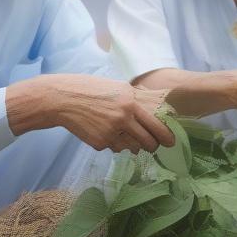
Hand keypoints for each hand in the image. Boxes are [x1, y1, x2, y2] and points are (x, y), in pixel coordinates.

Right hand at [7, 74, 175, 154]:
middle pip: (147, 141)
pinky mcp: (100, 144)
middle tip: (154, 146)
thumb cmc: (94, 90)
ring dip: (134, 146)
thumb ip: (135, 101)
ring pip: (131, 148)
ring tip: (130, 139)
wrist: (66, 100)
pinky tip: (106, 132)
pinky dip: (114, 143)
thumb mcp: (119, 88)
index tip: (171, 141)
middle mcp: (123, 119)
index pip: (155, 124)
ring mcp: (111, 133)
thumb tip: (152, 112)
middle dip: (152, 146)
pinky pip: (114, 147)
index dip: (165, 135)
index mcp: (130, 104)